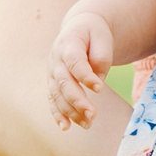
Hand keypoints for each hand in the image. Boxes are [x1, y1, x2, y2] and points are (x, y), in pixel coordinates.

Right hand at [46, 12, 113, 127]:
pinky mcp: (53, 83)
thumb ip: (101, 58)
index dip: (85, 76)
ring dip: (71, 111)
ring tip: (88, 124)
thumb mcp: (103, 37)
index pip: (75, 62)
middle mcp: (56, 59)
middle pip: (64, 82)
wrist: (79, 28)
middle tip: (93, 114)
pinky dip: (57, 114)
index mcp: (68, 44)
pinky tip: (66, 127)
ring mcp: (52, 72)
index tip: (100, 88)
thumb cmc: (94, 33)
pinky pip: (52, 100)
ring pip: (58, 94)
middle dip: (77, 100)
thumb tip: (97, 82)